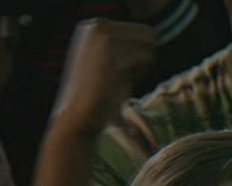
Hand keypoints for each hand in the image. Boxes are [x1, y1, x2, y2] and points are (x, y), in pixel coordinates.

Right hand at [49, 18, 155, 137]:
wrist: (76, 114)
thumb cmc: (96, 92)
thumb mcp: (106, 57)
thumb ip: (125, 44)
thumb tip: (154, 37)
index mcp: (96, 24)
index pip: (144, 31)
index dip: (138, 54)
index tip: (115, 68)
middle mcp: (98, 25)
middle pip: (149, 36)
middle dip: (141, 59)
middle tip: (118, 75)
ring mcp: (104, 38)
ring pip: (149, 49)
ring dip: (139, 69)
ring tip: (115, 79)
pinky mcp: (112, 54)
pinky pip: (146, 60)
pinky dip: (136, 76)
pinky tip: (116, 83)